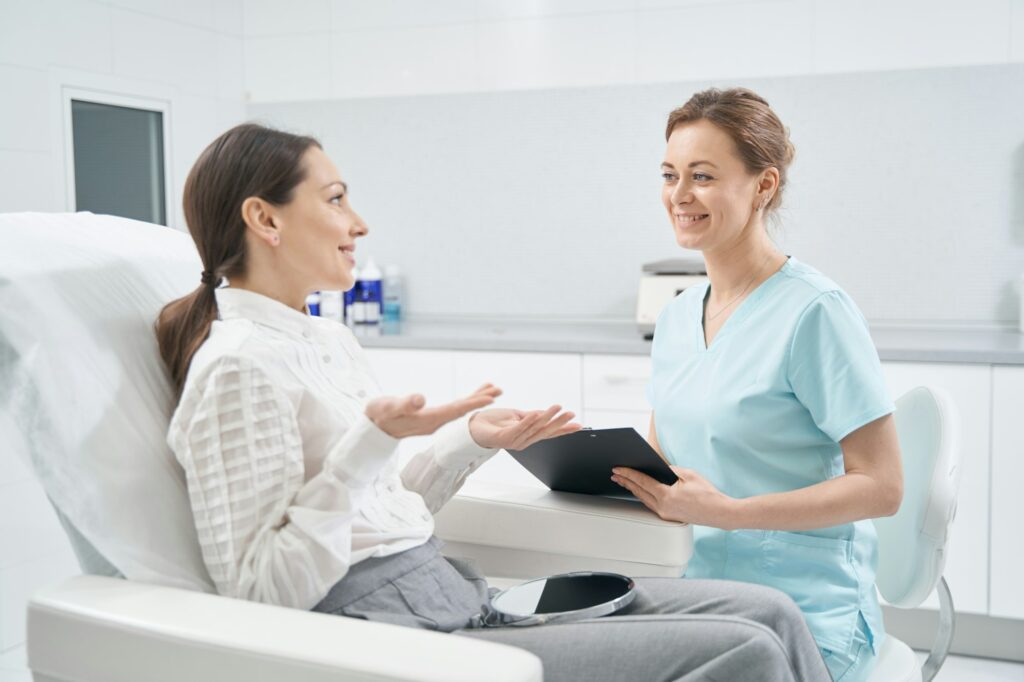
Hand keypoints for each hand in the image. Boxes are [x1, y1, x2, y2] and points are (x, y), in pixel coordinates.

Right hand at [366, 384, 500, 438]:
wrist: (372, 428)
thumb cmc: (379, 416)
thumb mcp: (388, 408)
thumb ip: (404, 404)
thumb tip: (420, 399)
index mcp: (429, 420)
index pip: (456, 410)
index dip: (473, 403)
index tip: (490, 398)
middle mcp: (435, 422)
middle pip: (462, 410)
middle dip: (481, 400)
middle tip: (499, 390)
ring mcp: (433, 421)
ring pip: (459, 409)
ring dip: (475, 399)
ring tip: (491, 390)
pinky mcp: (430, 418)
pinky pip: (453, 409)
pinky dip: (464, 401)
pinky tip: (470, 396)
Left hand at [469, 405, 580, 449]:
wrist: (473, 427)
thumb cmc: (494, 422)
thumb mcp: (517, 416)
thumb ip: (531, 417)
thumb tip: (547, 413)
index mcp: (528, 435)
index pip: (549, 432)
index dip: (564, 428)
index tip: (579, 425)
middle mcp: (524, 440)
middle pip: (545, 431)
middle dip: (559, 422)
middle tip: (572, 414)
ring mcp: (514, 440)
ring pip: (534, 428)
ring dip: (546, 417)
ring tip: (557, 408)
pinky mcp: (504, 438)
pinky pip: (518, 428)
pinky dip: (528, 421)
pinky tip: (536, 414)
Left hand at [610, 465, 735, 527]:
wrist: (720, 513)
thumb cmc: (708, 494)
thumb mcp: (689, 475)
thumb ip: (671, 470)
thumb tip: (660, 468)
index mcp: (666, 495)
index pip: (642, 482)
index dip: (628, 474)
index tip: (618, 469)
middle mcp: (663, 507)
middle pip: (639, 492)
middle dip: (626, 482)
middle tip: (615, 474)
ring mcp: (666, 513)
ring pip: (644, 499)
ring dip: (633, 490)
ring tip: (623, 482)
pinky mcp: (670, 517)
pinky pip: (651, 505)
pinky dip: (643, 497)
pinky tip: (640, 492)